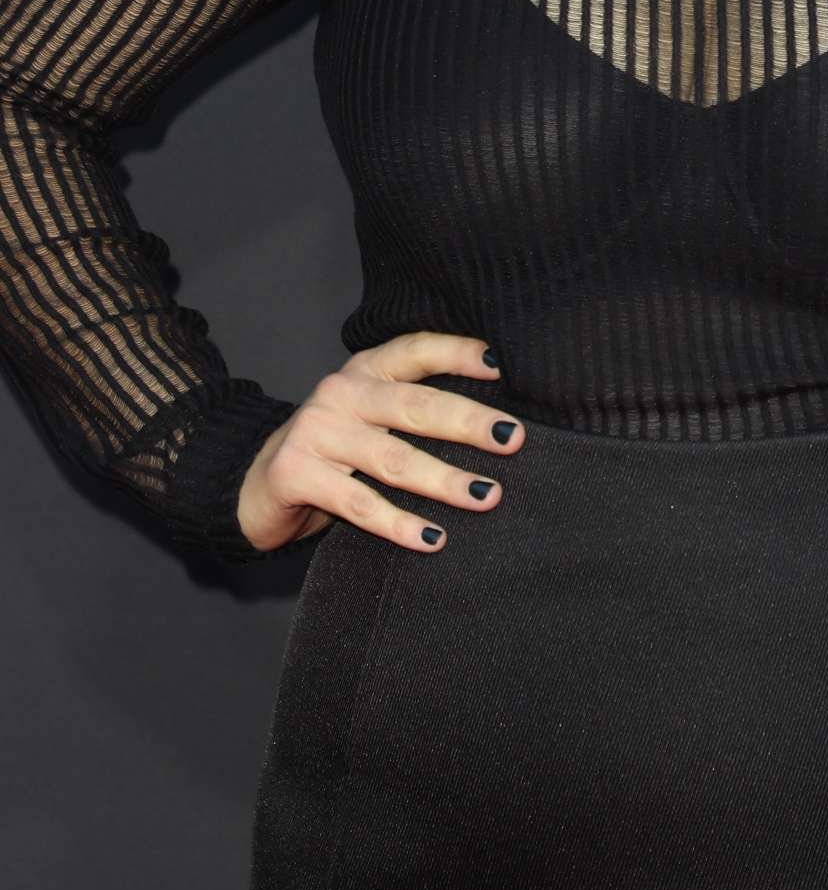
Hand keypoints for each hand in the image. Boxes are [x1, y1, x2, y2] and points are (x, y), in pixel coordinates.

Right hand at [235, 331, 523, 553]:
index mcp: (363, 371)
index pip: (414, 351)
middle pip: (414, 406)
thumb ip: (411, 408)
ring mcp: (315, 432)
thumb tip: (492, 424)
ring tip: (487, 496)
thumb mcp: (368, 416)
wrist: (253, 484)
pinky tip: (433, 539)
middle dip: (468, 423)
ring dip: (445, 480)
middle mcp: (340, 393)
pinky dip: (400, 524)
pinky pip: (359, 503)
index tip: (499, 366)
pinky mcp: (296, 473)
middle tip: (512, 439)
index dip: (456, 353)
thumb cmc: (331, 451)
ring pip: (393, 458)